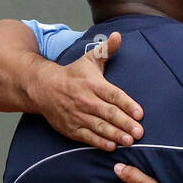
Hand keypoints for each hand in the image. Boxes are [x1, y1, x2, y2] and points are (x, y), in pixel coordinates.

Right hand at [28, 32, 143, 149]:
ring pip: (99, 126)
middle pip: (108, 113)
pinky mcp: (71, 128)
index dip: (127, 105)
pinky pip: (87, 136)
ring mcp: (78, 115)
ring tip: (129, 141)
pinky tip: (111, 146)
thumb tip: (119, 36)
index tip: (140, 113)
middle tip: (139, 132)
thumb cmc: (72, 74)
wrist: (42, 87)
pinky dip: (99, 142)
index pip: (113, 95)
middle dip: (125, 123)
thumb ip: (106, 50)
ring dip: (115, 134)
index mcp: (93, 84)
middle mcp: (86, 100)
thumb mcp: (89, 59)